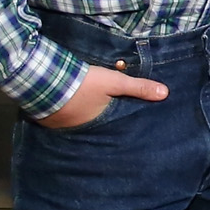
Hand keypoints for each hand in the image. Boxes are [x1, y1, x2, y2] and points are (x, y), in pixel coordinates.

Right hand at [39, 63, 167, 129]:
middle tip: (105, 115)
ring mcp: (61, 127)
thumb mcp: (114, 82)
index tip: (127, 124)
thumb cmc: (83, 83)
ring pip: (76, 122)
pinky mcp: (46, 120)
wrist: (43, 79)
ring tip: (87, 111)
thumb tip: (166, 94)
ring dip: (81, 117)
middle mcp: (80, 130)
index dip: (120, 122)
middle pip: (94, 125)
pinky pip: (59, 118)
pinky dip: (64, 113)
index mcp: (98, 124)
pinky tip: (66, 107)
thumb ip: (138, 87)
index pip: (114, 126)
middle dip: (100, 121)